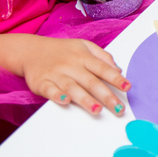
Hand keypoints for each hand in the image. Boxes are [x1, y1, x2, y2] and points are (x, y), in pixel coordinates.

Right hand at [13, 34, 129, 115]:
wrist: (30, 50)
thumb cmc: (62, 51)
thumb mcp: (84, 46)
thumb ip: (102, 57)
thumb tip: (118, 70)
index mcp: (84, 57)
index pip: (103, 69)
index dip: (116, 79)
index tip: (127, 87)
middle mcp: (71, 66)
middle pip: (91, 82)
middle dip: (106, 96)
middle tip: (119, 109)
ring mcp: (56, 74)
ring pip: (73, 88)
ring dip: (85, 100)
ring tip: (97, 110)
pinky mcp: (41, 82)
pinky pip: (50, 90)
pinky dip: (56, 95)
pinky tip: (65, 101)